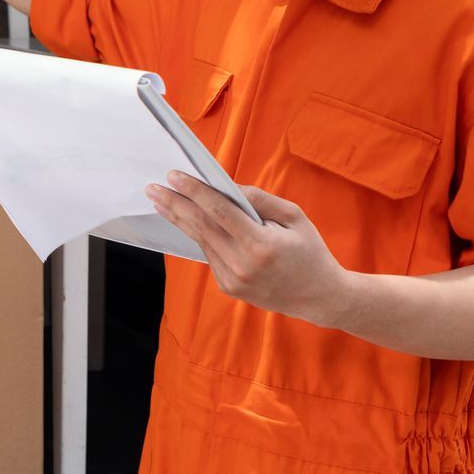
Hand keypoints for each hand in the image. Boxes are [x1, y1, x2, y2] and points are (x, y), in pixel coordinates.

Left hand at [145, 171, 354, 326]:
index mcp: (261, 245)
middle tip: (152, 188)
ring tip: (161, 200)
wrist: (320, 297)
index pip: (219, 212)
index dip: (194, 192)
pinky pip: (210, 254)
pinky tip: (187, 220)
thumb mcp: (295, 217)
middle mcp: (243, 265)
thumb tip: (228, 187)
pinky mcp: (229, 287)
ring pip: (202, 241)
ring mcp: (233, 279)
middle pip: (201, 227)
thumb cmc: (310, 252)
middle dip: (174, 204)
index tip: (174, 176)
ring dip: (180, 219)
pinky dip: (199, 235)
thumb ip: (261, 200)